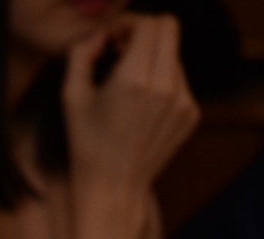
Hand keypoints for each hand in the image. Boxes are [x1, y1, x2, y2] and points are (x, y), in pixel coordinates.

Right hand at [62, 14, 199, 187]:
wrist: (113, 188)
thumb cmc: (86, 143)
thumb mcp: (71, 95)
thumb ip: (81, 52)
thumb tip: (101, 35)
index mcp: (136, 79)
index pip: (150, 24)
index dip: (129, 24)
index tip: (113, 39)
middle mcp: (166, 87)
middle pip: (170, 29)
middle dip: (145, 32)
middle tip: (124, 50)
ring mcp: (184, 102)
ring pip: (174, 55)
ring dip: (153, 58)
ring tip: (128, 82)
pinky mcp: (192, 115)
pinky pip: (180, 81)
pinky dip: (162, 82)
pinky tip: (141, 106)